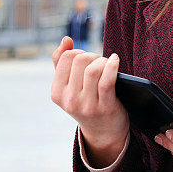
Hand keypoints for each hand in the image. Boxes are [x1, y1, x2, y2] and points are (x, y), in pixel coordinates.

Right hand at [50, 36, 128, 154]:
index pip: (65, 58)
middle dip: (93, 56)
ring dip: (103, 61)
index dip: (79, 52)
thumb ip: (62, 63)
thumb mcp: (70, 86)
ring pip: (93, 69)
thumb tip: (66, 39)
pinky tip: (115, 60)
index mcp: (57, 93)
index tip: (88, 60)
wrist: (103, 132)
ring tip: (108, 63)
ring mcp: (86, 105)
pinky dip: (112, 66)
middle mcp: (69, 100)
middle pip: (80, 60)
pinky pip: (107, 80)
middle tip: (100, 62)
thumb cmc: (87, 102)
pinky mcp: (105, 107)